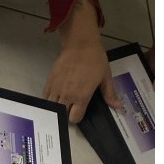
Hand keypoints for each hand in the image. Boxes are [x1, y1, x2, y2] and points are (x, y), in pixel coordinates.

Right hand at [43, 0, 121, 123]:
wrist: (80, 44)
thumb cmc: (95, 59)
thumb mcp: (105, 77)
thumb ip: (109, 94)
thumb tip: (118, 106)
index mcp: (82, 97)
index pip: (75, 118)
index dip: (77, 117)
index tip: (80, 111)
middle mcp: (67, 96)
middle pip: (63, 115)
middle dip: (67, 112)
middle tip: (72, 105)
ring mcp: (56, 90)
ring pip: (53, 108)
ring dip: (58, 107)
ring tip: (63, 101)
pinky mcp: (49, 83)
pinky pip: (46, 99)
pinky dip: (50, 100)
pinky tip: (56, 95)